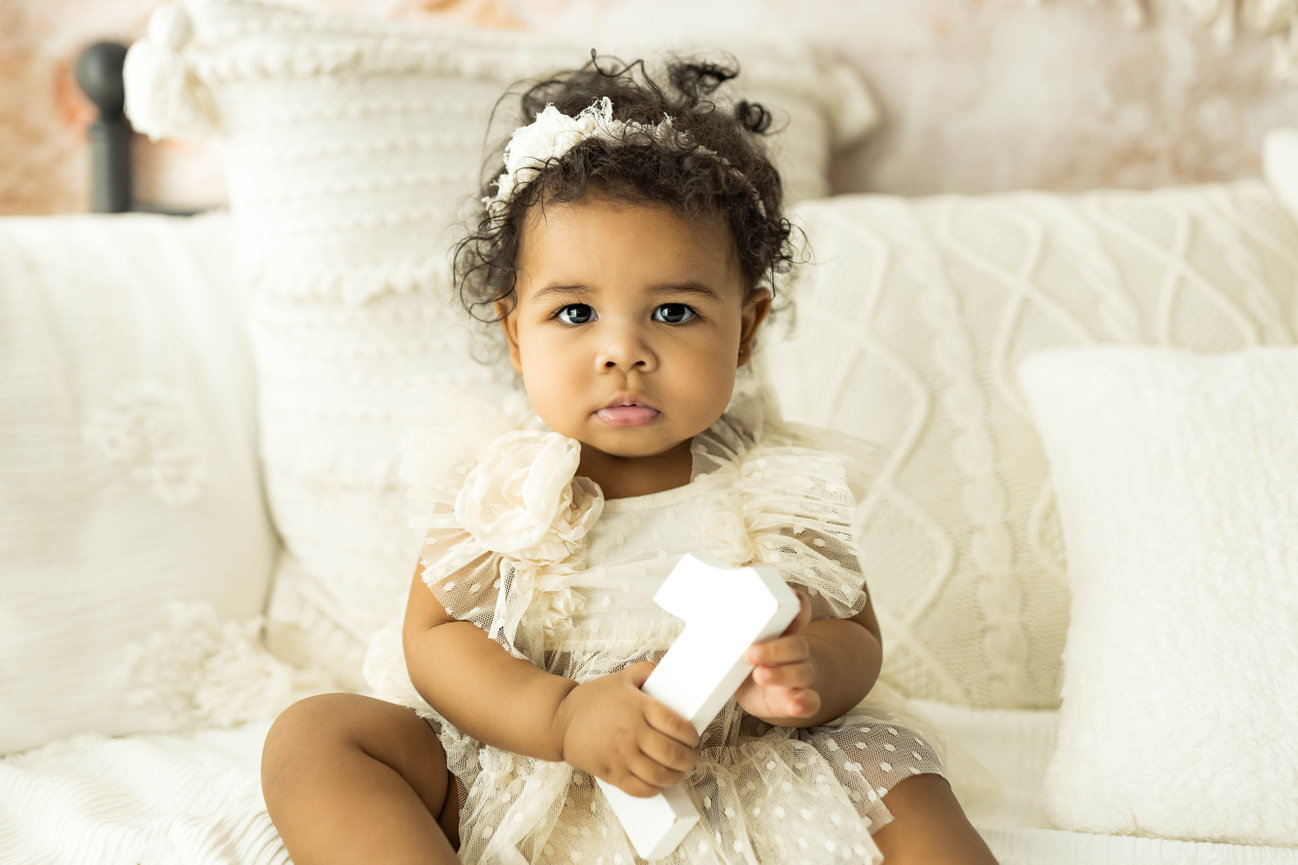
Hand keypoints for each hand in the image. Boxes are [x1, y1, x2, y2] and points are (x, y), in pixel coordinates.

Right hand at [553, 662, 698, 796]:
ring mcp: (621, 755)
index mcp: (638, 707)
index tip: (693, 738)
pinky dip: (653, 790)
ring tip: (677, 772)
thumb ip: (645, 671)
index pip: (676, 725)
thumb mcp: (620, 677)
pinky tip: (657, 784)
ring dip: (674, 777)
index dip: (690, 735)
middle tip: (690, 758)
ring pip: (658, 775)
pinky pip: (638, 789)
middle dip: (688, 759)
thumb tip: (664, 671)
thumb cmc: (592, 699)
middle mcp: (632, 732)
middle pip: (672, 753)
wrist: (560, 720)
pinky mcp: (611, 772)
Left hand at [735, 588, 820, 721]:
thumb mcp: (735, 639)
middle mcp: (794, 650)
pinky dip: (805, 702)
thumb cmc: (745, 659)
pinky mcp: (797, 699)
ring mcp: (799, 675)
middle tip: (748, 653)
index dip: (797, 602)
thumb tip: (686, 605)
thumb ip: (722, 626)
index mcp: (780, 629)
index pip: (798, 609)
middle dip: (774, 649)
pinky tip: (795, 703)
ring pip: (803, 671)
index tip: (789, 599)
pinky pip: (811, 700)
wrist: (762, 690)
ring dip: (783, 674)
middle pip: (797, 644)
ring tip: (760, 675)